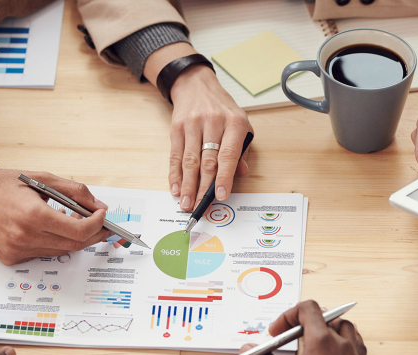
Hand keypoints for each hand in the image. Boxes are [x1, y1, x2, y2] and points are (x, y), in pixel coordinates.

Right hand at [0, 169, 111, 265]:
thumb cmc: (2, 185)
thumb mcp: (41, 178)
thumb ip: (74, 192)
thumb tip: (98, 206)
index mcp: (33, 215)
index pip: (79, 231)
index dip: (97, 224)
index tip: (102, 214)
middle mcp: (25, 237)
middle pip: (75, 245)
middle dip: (93, 234)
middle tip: (101, 223)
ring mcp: (17, 251)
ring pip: (61, 251)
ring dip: (74, 238)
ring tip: (75, 221)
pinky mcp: (11, 259)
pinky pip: (43, 254)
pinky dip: (54, 243)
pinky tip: (52, 229)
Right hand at [170, 66, 252, 210]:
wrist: (197, 86)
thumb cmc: (223, 110)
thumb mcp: (241, 124)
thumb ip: (242, 151)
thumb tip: (241, 174)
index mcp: (234, 123)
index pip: (229, 155)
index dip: (225, 177)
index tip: (222, 195)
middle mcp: (213, 122)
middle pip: (207, 161)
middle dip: (203, 187)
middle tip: (200, 206)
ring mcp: (193, 124)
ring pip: (190, 160)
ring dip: (187, 185)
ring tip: (186, 202)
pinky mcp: (177, 128)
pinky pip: (175, 155)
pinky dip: (175, 174)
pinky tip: (176, 187)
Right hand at [241, 300, 368, 354]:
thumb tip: (249, 350)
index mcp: (321, 342)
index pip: (308, 308)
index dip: (289, 315)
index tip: (278, 331)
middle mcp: (342, 345)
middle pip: (326, 316)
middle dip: (305, 321)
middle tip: (291, 336)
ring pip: (346, 328)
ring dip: (328, 328)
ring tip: (312, 341)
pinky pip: (357, 346)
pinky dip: (343, 343)